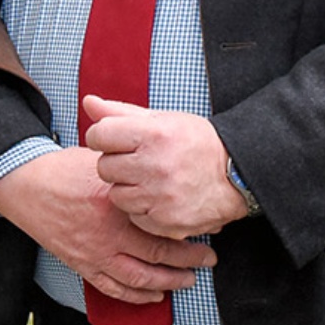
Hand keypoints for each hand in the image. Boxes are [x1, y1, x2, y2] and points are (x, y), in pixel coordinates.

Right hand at [0, 145, 216, 303]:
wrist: (26, 186)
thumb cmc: (62, 170)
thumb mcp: (101, 160)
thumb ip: (130, 168)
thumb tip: (160, 169)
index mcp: (116, 202)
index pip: (161, 220)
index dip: (187, 227)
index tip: (205, 226)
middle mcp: (108, 231)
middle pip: (158, 253)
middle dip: (189, 259)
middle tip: (208, 258)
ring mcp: (95, 252)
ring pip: (140, 277)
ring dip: (168, 282)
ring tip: (187, 280)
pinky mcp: (82, 264)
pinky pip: (114, 288)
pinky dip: (136, 295)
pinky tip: (153, 295)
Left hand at [83, 95, 250, 238]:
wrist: (235, 174)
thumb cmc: (195, 143)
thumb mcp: (161, 119)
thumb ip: (120, 113)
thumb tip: (88, 102)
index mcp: (153, 134)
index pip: (99, 135)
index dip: (103, 138)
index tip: (115, 141)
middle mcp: (156, 165)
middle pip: (104, 168)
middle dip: (116, 164)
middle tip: (137, 162)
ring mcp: (161, 196)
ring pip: (116, 195)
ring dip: (128, 189)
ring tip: (149, 180)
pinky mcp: (167, 222)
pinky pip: (134, 217)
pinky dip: (142, 210)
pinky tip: (158, 198)